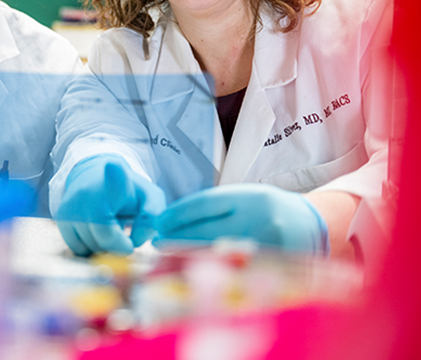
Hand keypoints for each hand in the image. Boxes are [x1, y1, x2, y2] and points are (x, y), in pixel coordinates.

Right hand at [53, 154, 165, 255]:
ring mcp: (69, 207)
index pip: (106, 230)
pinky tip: (96, 230)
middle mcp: (83, 197)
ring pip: (88, 247)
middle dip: (117, 246)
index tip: (130, 245)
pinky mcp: (60, 216)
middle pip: (101, 242)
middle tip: (124, 236)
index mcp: (108, 188)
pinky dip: (89, 245)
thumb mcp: (149, 196)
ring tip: (109, 227)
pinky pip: (76, 247)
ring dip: (103, 246)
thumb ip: (152, 217)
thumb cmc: (127, 188)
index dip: (120, 245)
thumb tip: (136, 241)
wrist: (96, 172)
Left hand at [156, 184, 329, 254]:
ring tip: (167, 255)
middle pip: (207, 231)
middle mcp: (261, 221)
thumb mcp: (245, 196)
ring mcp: (267, 248)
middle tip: (156, 242)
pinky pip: (232, 271)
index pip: (205, 205)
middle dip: (177, 237)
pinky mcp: (270, 271)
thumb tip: (172, 222)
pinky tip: (192, 269)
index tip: (159, 222)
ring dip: (187, 256)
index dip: (178, 214)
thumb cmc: (270, 209)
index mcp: (252, 198)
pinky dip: (209, 270)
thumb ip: (215, 208)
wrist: (312, 226)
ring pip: (217, 253)